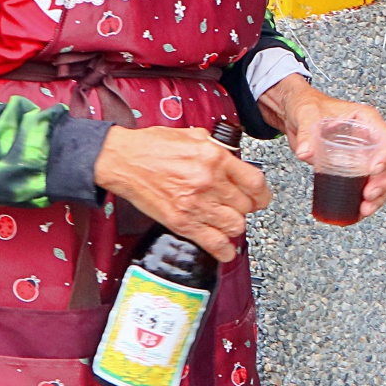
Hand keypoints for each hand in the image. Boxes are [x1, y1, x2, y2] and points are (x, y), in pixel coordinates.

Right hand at [93, 125, 271, 262]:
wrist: (123, 160)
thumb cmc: (153, 146)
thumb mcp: (193, 135)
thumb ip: (217, 148)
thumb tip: (233, 160)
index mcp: (215, 157)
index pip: (255, 181)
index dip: (262, 193)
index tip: (260, 197)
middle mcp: (209, 181)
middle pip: (246, 206)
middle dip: (246, 208)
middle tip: (240, 208)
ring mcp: (195, 204)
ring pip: (235, 225)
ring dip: (235, 225)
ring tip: (229, 221)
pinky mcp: (181, 222)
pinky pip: (212, 243)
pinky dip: (223, 250)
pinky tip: (226, 249)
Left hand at [263, 75, 385, 221]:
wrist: (298, 117)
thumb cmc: (309, 108)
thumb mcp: (306, 114)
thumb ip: (307, 132)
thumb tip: (305, 151)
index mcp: (366, 120)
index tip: (374, 169)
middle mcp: (373, 138)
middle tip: (369, 194)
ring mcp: (369, 155)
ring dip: (383, 195)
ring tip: (365, 208)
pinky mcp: (360, 170)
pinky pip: (376, 186)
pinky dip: (373, 200)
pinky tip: (360, 210)